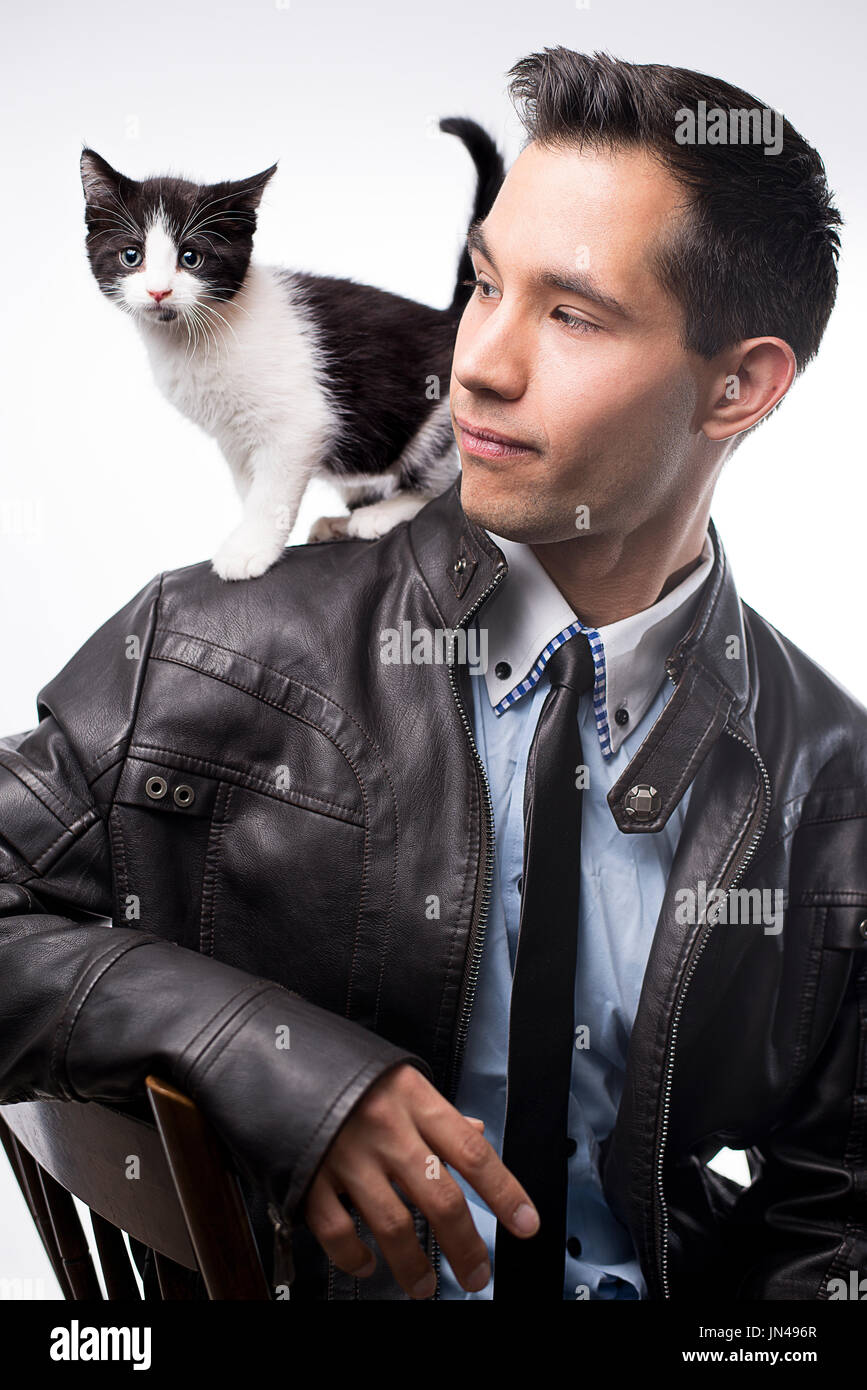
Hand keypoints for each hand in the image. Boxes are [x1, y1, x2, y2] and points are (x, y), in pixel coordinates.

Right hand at [302, 1062, 538, 1297]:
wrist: (273, 1053)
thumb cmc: (345, 1068)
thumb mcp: (399, 1077)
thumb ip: (438, 1113)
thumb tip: (476, 1137)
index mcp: (415, 1099)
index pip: (471, 1153)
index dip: (504, 1193)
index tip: (526, 1224)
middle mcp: (387, 1129)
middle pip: (440, 1199)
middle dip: (466, 1247)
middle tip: (477, 1276)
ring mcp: (347, 1155)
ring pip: (394, 1225)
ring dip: (415, 1266)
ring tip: (425, 1286)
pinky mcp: (310, 1176)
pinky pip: (339, 1232)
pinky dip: (355, 1257)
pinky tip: (367, 1265)